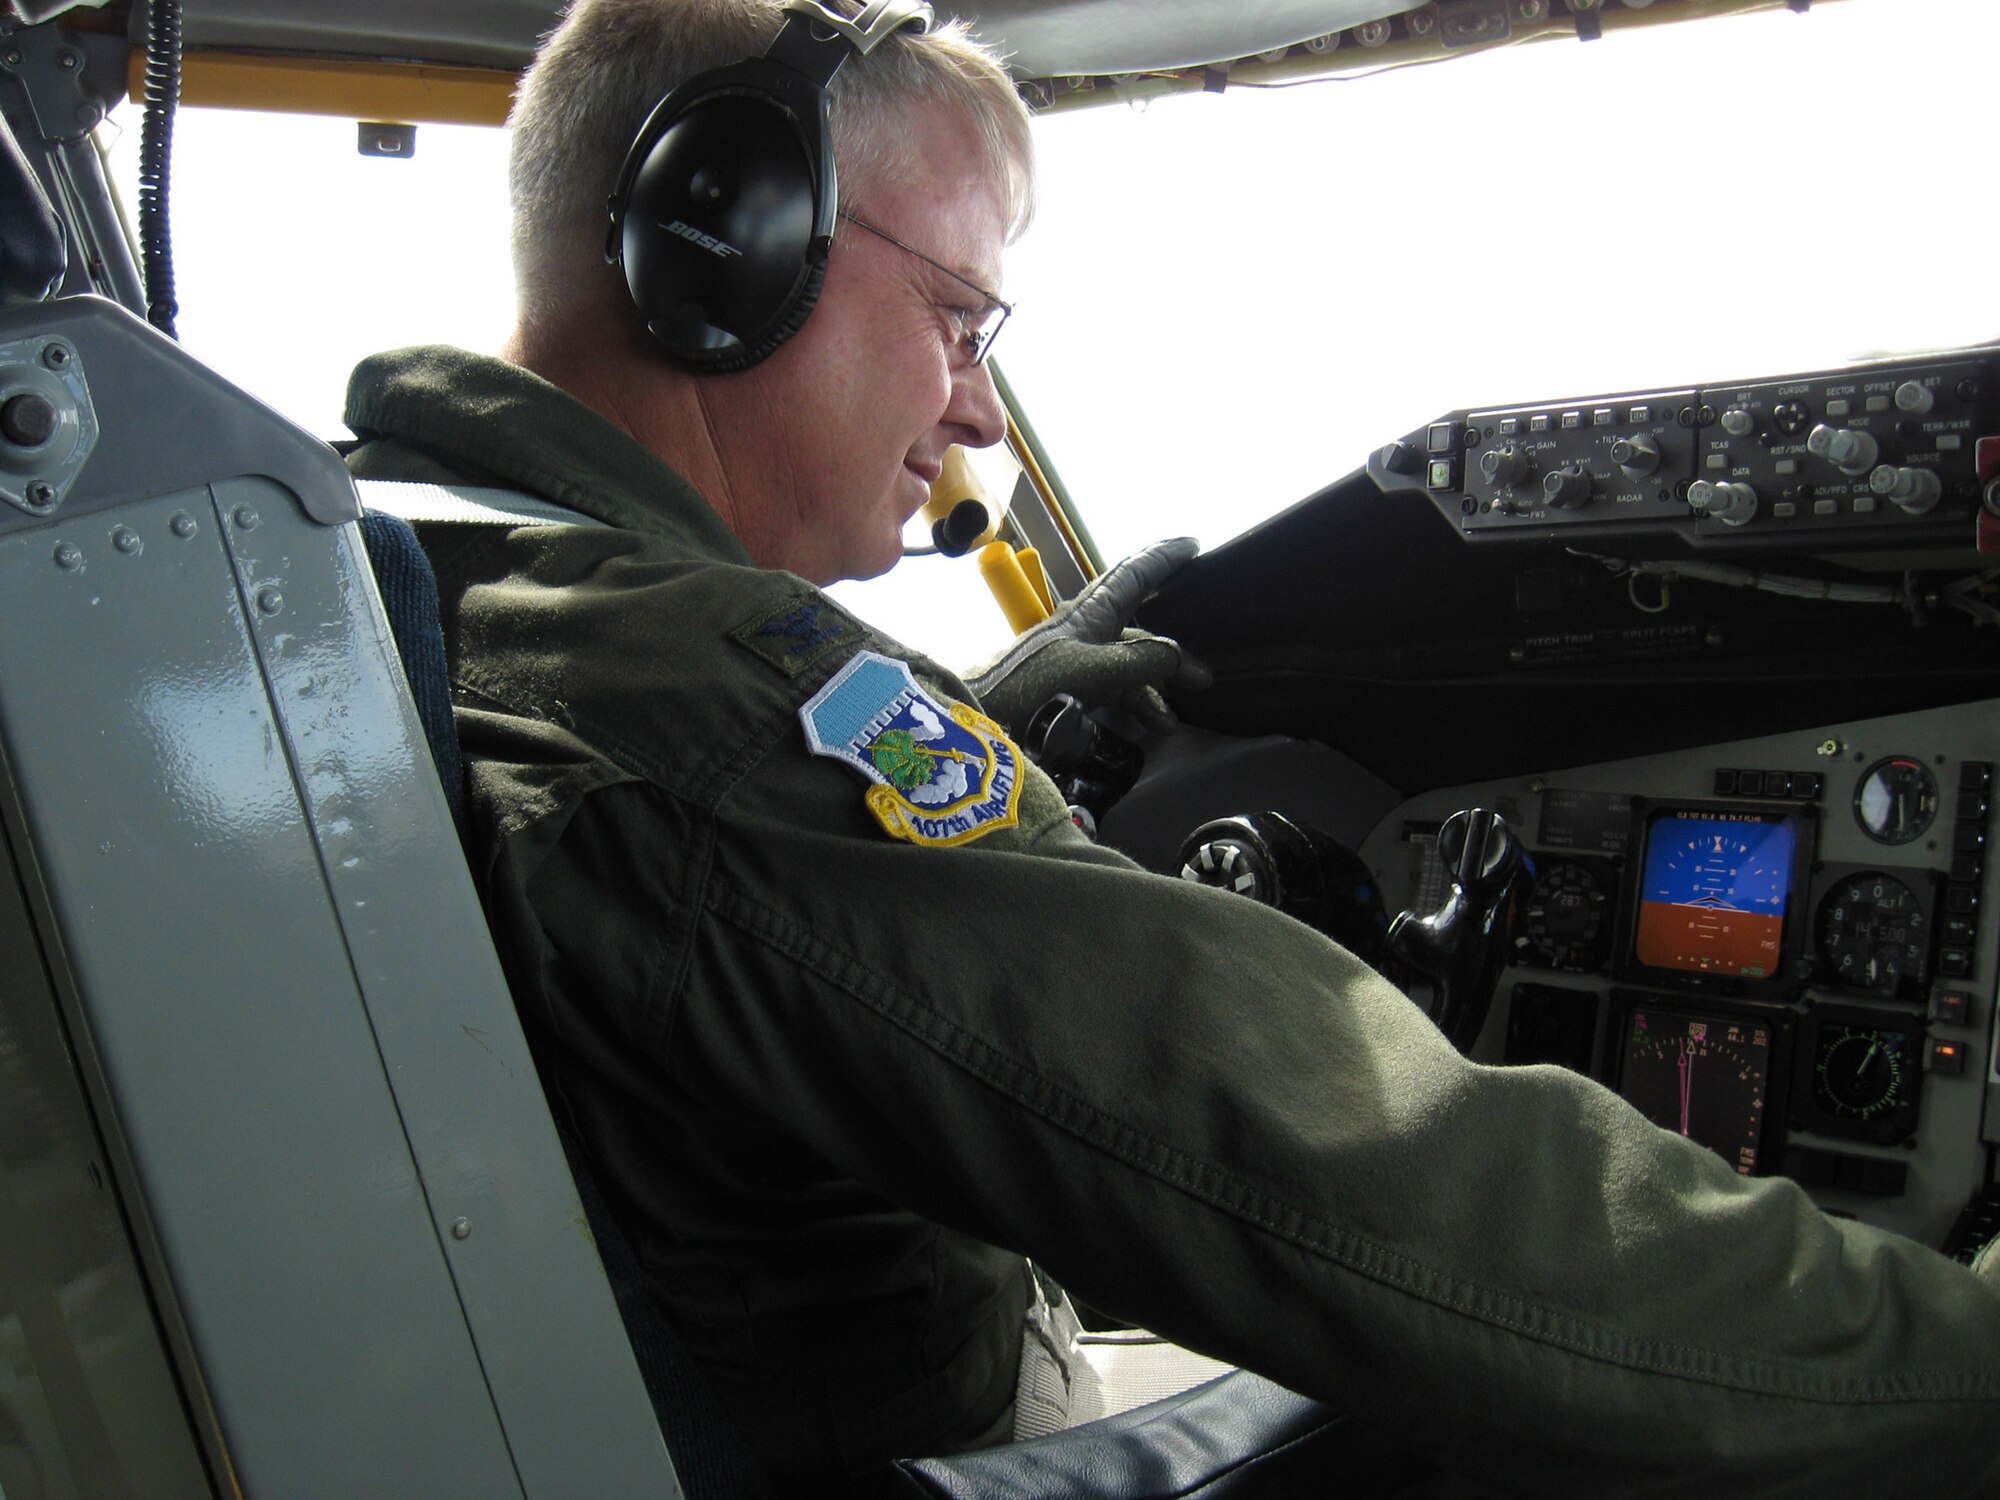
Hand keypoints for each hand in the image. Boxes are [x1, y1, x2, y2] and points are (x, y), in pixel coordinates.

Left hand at [967, 538, 1210, 736]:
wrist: (981, 715)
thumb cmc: (1032, 683)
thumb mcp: (1094, 669)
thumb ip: (1140, 661)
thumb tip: (1176, 657)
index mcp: (1090, 611)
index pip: (1134, 574)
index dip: (1164, 558)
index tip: (1192, 545)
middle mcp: (1085, 629)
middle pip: (1139, 630)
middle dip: (1172, 655)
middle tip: (1203, 677)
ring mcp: (1076, 659)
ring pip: (1127, 666)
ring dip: (1152, 691)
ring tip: (1172, 720)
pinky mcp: (1066, 688)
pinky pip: (1110, 689)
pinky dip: (1131, 704)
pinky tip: (1149, 725)